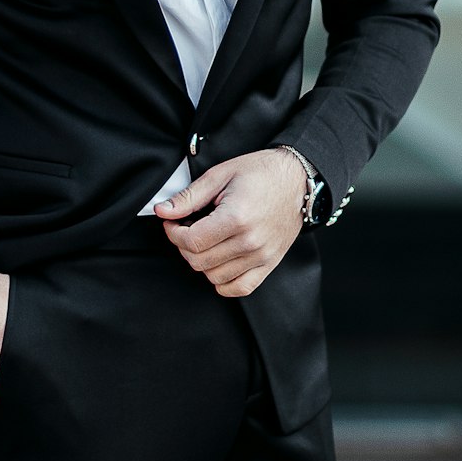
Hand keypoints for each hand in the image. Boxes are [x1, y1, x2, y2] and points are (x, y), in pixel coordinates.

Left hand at [154, 149, 303, 295]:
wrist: (298, 178)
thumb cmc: (260, 172)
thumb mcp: (221, 175)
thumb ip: (189, 196)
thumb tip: (162, 211)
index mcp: (237, 217)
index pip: (192, 242)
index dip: (174, 234)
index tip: (172, 223)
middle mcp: (251, 242)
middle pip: (200, 262)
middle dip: (184, 246)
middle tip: (185, 229)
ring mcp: (262, 256)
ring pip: (215, 277)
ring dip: (201, 262)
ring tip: (205, 241)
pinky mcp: (270, 264)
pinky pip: (240, 288)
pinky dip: (223, 281)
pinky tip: (219, 262)